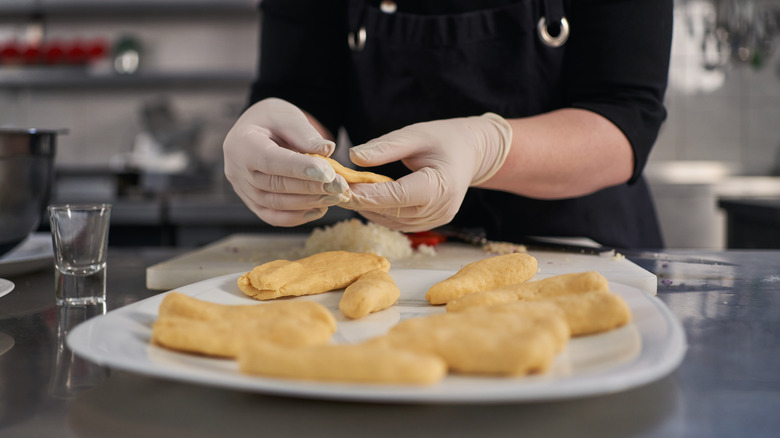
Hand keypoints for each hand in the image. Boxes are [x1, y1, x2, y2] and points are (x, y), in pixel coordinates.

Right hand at [223, 98, 349, 226]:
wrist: (256, 131)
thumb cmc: (273, 120)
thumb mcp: (287, 116)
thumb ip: (305, 133)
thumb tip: (327, 150)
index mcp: (241, 143)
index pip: (271, 160)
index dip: (299, 169)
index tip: (328, 173)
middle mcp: (236, 170)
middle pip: (275, 185)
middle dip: (311, 187)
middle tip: (340, 186)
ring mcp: (242, 190)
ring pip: (276, 204)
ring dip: (309, 203)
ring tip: (336, 197)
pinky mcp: (252, 203)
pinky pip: (273, 216)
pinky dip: (297, 217)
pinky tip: (320, 208)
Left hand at [341, 113, 511, 231]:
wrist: (471, 152)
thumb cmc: (444, 138)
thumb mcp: (415, 135)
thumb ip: (385, 147)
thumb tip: (353, 157)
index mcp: (440, 185)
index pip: (396, 196)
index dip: (367, 194)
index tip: (341, 187)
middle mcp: (441, 208)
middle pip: (392, 212)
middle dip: (362, 202)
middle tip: (334, 190)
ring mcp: (437, 219)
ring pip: (393, 221)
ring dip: (368, 209)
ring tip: (346, 193)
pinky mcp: (432, 223)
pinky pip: (400, 223)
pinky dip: (380, 213)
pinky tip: (366, 199)